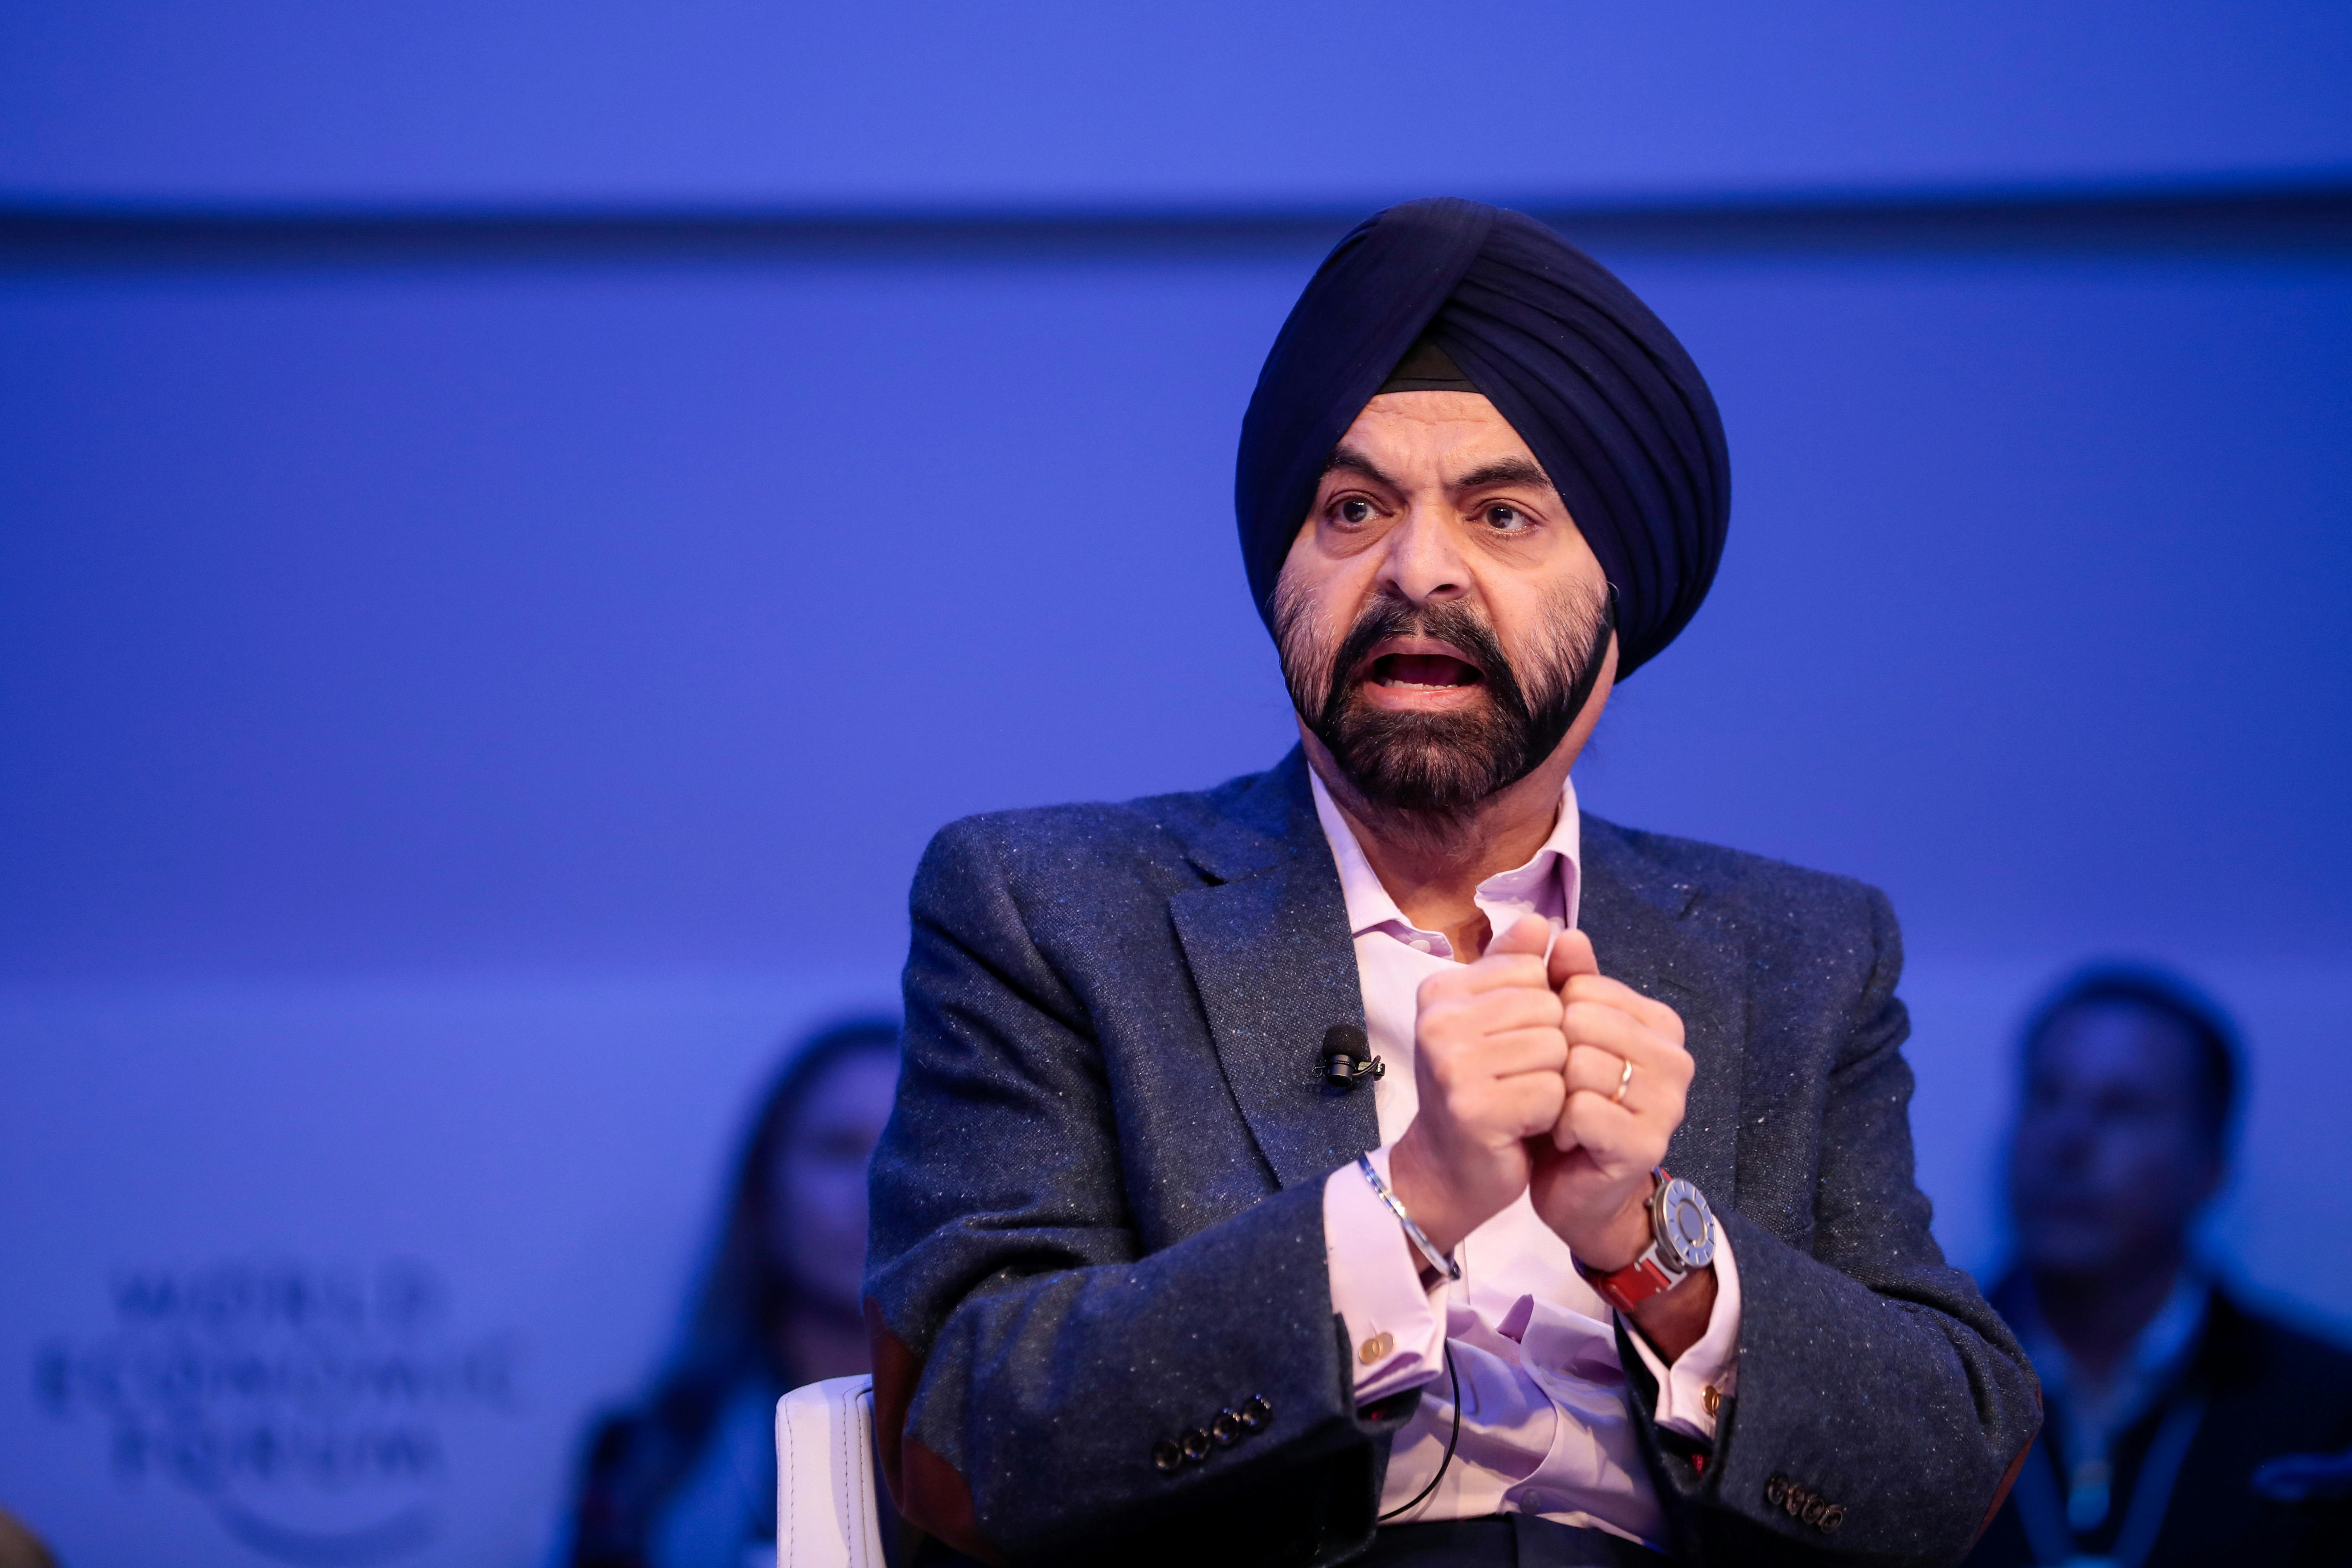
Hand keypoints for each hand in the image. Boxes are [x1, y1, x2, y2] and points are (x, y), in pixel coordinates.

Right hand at [1386, 913, 1568, 1257]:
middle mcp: (1438, 1021)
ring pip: (1555, 1049)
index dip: (1542, 1011)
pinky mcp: (1473, 1108)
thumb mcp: (1493, 1021)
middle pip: (1549, 1009)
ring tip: (1521, 1100)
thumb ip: (1515, 969)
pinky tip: (1522, 1125)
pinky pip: (1552, 1092)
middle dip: (1551, 1048)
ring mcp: (1451, 1065)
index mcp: (1441, 991)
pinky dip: (1549, 1113)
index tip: (1512, 1044)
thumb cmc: (1479, 1090)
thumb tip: (1540, 921)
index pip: (1532, 971)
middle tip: (1519, 1079)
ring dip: (1552, 1082)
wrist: (1447, 1170)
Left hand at [1527, 929, 1694, 1269]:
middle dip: (1554, 1058)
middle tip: (1561, 1089)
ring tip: (1566, 1115)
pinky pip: (1580, 1110)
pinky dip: (1561, 1127)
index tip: (1563, 1055)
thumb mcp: (1563, 1037)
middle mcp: (1675, 1058)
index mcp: (1659, 1023)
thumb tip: (1565, 931)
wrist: (1576, 1187)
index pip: (1583, 988)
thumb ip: (1564, 983)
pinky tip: (1570, 1140)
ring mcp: (1668, 1103)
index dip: (1554, 1021)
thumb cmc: (1568, 1104)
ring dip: (1556, 1094)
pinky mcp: (1646, 1143)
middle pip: (1581, 1023)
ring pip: (1579, 1066)